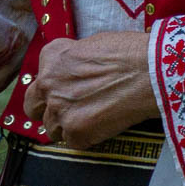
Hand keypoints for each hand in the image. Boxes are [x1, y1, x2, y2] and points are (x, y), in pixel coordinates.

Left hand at [23, 32, 156, 149]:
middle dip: (47, 108)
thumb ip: (74, 59)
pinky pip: (72, 141)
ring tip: (94, 118)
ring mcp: (59, 111)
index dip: (57, 84)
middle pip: (33, 105)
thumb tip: (76, 71)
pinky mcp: (75, 133)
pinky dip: (86, 137)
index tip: (71, 87)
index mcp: (52, 57)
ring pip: (52, 128)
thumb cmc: (130, 53)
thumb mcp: (94, 43)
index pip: (41, 77)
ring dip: (68, 125)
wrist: (151, 73)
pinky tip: (103, 125)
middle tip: (69, 109)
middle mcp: (48, 84)